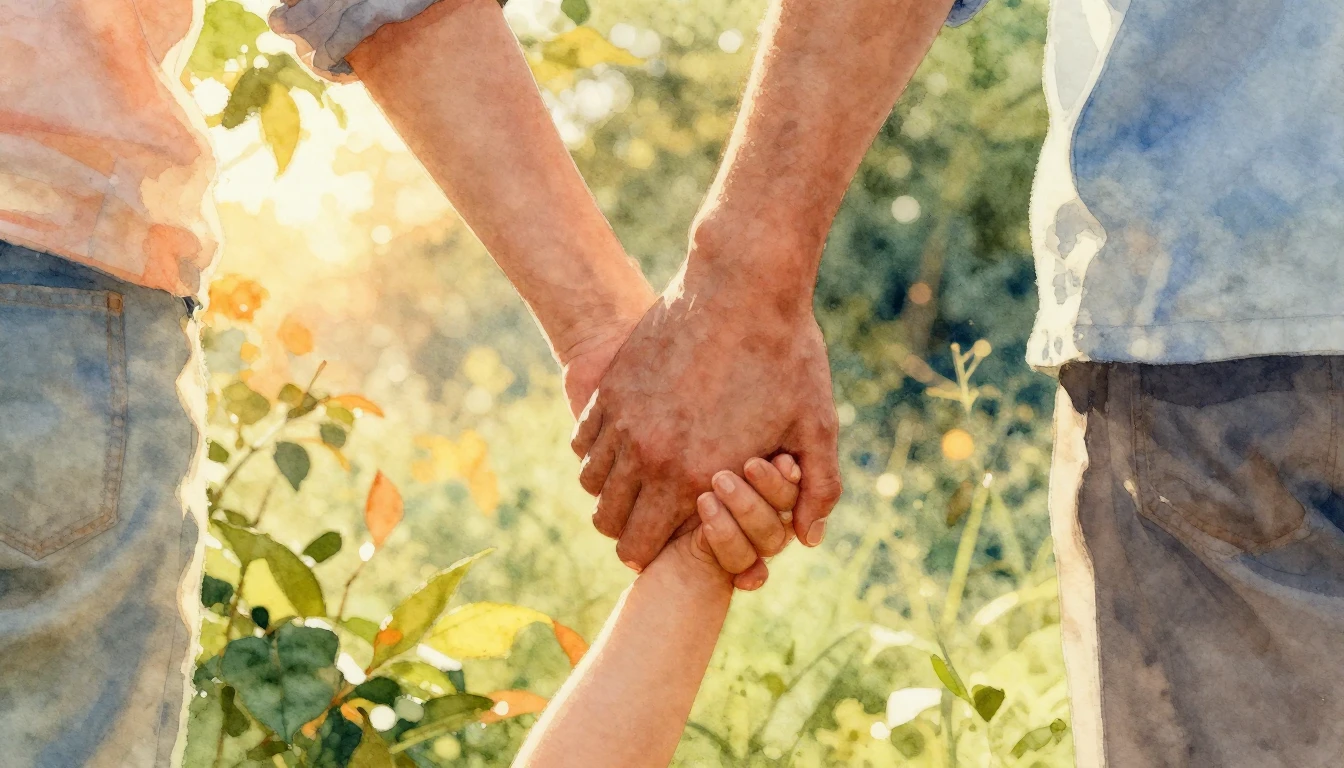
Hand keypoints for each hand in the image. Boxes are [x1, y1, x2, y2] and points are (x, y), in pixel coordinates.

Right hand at [572, 260, 842, 568]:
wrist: (743, 283)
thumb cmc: (787, 353)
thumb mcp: (817, 424)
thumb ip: (818, 489)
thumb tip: (807, 539)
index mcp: (695, 478)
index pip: (645, 548)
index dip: (655, 554)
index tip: (668, 545)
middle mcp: (648, 456)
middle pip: (609, 524)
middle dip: (628, 532)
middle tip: (650, 523)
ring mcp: (623, 421)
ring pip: (591, 485)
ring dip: (612, 493)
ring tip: (638, 486)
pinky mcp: (610, 388)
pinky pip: (583, 443)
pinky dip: (597, 454)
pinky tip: (626, 446)